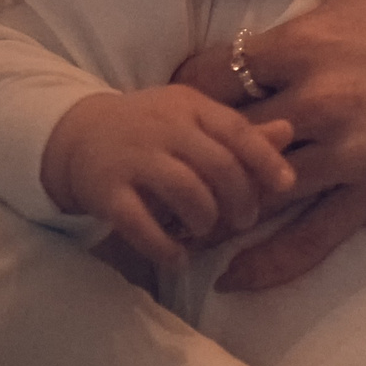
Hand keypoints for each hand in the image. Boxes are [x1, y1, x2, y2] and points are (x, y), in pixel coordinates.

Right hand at [40, 87, 295, 269]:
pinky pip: (140, 223)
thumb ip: (240, 132)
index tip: (285, 186)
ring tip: (208, 231)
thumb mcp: (194, 120)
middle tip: (244, 219)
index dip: (265, 159)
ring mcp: (132, 157)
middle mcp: (163, 127)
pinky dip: (164, 247)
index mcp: (190, 106)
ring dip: (206, 219)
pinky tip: (178, 259)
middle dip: (240, 198)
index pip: (236, 130)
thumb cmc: (151, 130)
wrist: (75, 134)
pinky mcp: (104, 190)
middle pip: (217, 164)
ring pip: (185, 190)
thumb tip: (290, 133)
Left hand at [172, 0, 365, 290]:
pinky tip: (234, 278)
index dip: (183, 88)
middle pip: (222, 138)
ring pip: (256, 191)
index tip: (182, 97)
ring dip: (218, 204)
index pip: (208, 75)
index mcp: (312, 41)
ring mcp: (351, 154)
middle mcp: (321, 102)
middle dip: (193, 150)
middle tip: (176, 159)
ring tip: (190, 212)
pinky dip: (268, 264)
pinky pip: (313, 239)